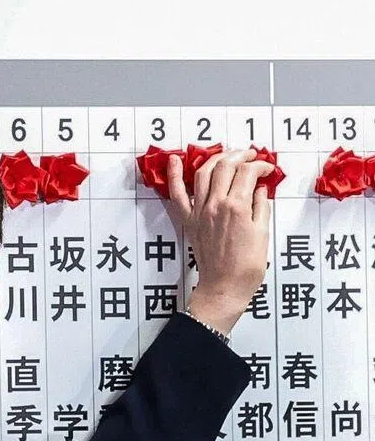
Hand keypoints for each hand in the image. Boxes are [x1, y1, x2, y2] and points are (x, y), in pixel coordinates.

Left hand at [166, 149, 272, 334]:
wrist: (224, 286)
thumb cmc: (246, 267)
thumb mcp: (263, 233)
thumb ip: (261, 206)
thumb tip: (261, 189)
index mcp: (237, 207)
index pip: (248, 173)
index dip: (260, 166)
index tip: (267, 168)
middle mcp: (216, 205)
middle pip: (225, 167)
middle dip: (240, 155)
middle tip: (251, 155)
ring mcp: (199, 211)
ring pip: (203, 173)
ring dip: (216, 158)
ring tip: (227, 154)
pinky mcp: (189, 220)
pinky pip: (177, 194)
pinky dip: (173, 175)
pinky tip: (173, 160)